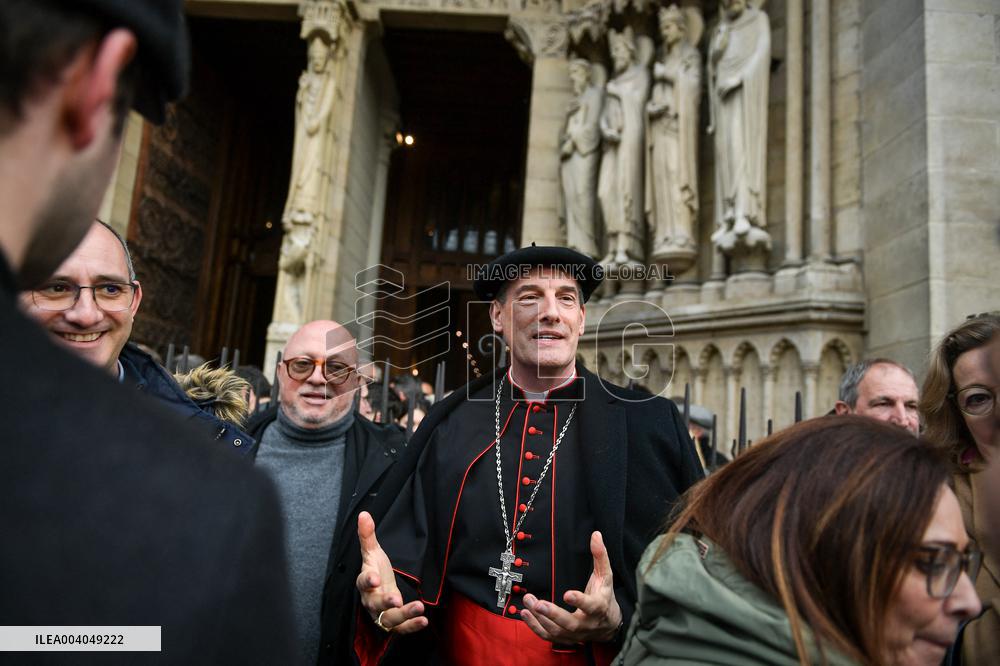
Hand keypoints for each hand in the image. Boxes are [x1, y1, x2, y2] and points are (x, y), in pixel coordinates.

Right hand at [355, 511, 427, 633]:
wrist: (379, 593)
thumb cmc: (376, 571)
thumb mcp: (373, 553)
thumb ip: (368, 536)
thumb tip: (364, 514)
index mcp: (365, 582)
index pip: (363, 581)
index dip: (368, 580)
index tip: (375, 578)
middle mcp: (371, 601)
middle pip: (375, 604)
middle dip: (385, 602)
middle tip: (396, 599)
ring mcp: (382, 614)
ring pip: (389, 619)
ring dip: (404, 615)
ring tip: (419, 608)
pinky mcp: (394, 624)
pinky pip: (401, 628)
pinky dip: (412, 626)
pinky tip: (423, 621)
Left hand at [520, 531, 621, 643]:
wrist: (609, 625)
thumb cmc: (605, 597)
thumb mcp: (606, 576)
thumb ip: (600, 556)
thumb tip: (596, 535)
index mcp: (599, 607)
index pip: (591, 606)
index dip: (580, 601)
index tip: (567, 593)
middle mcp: (587, 623)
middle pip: (570, 623)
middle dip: (553, 614)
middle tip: (537, 603)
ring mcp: (575, 634)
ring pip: (556, 631)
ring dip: (539, 618)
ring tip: (528, 601)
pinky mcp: (565, 638)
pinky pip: (549, 636)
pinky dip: (535, 627)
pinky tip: (524, 614)